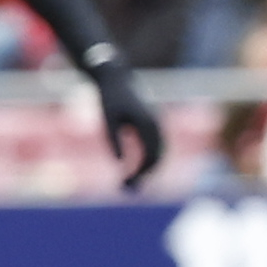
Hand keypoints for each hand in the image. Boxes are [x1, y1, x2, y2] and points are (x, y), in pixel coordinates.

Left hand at [93, 56, 165, 190]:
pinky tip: (136, 168)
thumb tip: (118, 163)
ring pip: (159, 152)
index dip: (139, 174)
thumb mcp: (107, 119)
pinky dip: (149, 159)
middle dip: (144, 175)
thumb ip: (113, 140)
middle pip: (157, 158)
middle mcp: (157, 126)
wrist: (116, 77)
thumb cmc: (109, 98)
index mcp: (148, 125)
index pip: (150, 157)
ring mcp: (157, 124)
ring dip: (148, 169)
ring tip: (131, 182)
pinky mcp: (152, 123)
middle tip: (127, 189)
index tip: (125, 185)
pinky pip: (156, 146)